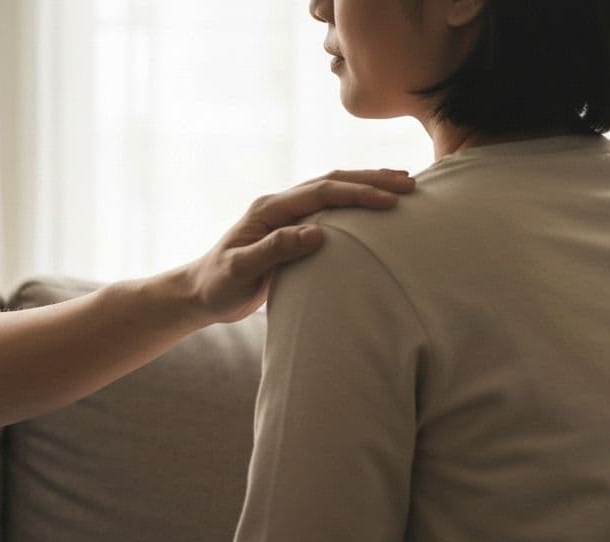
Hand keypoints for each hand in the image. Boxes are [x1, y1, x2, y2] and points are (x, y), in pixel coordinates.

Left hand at [179, 169, 414, 324]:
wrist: (199, 294)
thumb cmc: (218, 286)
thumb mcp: (241, 271)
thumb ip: (275, 250)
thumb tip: (317, 233)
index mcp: (268, 210)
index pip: (320, 193)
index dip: (356, 194)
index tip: (390, 201)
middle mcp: (278, 205)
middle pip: (331, 182)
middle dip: (371, 179)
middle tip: (410, 183)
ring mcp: (285, 215)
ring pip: (332, 189)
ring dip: (366, 184)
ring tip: (402, 184)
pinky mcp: (291, 228)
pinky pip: (329, 207)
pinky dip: (354, 201)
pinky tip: (375, 204)